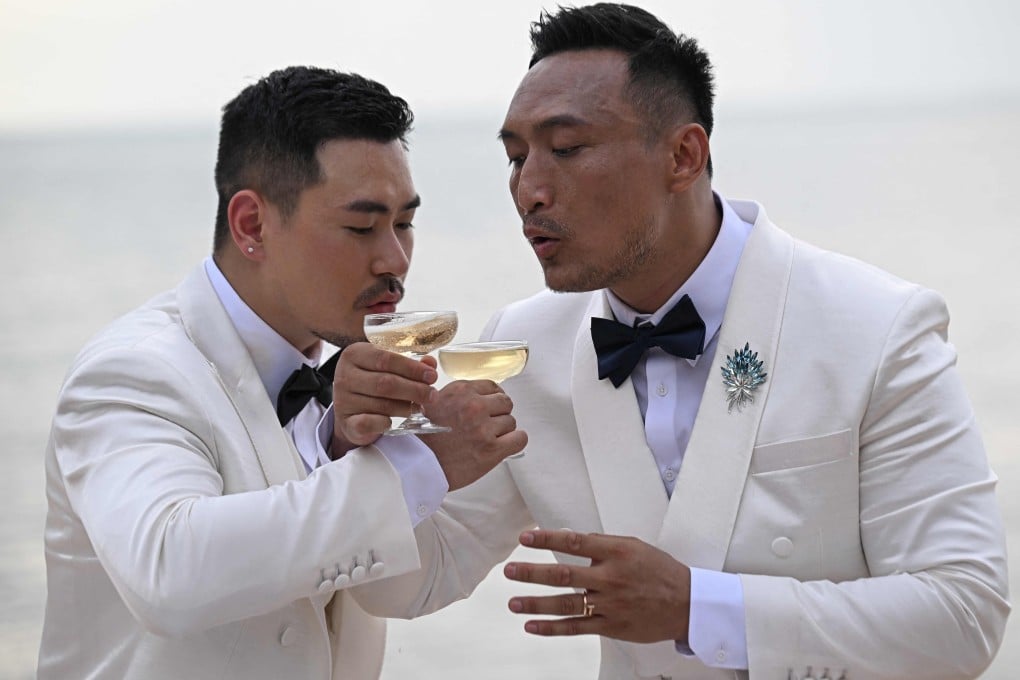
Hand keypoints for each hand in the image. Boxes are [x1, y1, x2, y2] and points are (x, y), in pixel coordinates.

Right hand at [331, 342, 437, 452]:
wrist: (351, 410)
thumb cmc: (373, 382)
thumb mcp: (388, 368)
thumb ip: (410, 364)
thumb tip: (430, 363)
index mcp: (354, 354)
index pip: (385, 359)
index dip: (412, 368)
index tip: (432, 376)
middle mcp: (345, 376)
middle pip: (385, 383)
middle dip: (414, 390)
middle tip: (432, 395)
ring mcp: (343, 400)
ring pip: (382, 405)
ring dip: (406, 407)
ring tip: (419, 407)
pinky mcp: (346, 422)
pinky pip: (368, 423)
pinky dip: (384, 423)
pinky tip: (393, 421)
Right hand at [418, 380, 527, 490]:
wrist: (417, 464)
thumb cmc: (422, 438)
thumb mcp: (432, 403)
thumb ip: (457, 396)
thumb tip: (478, 395)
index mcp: (460, 391)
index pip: (492, 386)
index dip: (493, 398)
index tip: (490, 407)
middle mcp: (474, 406)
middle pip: (505, 403)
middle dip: (499, 414)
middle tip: (488, 426)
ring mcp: (484, 428)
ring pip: (511, 422)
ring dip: (502, 431)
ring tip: (486, 440)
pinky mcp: (492, 449)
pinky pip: (519, 439)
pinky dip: (514, 442)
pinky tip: (504, 446)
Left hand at [504, 529, 690, 643]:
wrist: (687, 603)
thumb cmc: (659, 571)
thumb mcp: (634, 546)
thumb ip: (602, 544)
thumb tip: (573, 541)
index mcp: (616, 552)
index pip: (574, 542)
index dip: (546, 539)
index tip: (525, 537)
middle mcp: (610, 578)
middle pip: (564, 575)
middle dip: (532, 573)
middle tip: (509, 570)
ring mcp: (610, 604)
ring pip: (566, 604)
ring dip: (536, 603)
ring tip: (513, 602)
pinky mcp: (611, 626)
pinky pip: (576, 628)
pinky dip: (552, 628)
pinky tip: (532, 626)